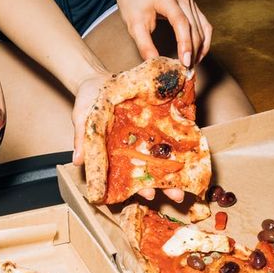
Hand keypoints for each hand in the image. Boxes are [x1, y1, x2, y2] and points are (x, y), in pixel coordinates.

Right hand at [72, 72, 183, 202]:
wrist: (101, 77)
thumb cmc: (90, 100)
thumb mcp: (82, 116)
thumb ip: (82, 138)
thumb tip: (77, 161)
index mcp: (118, 154)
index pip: (130, 177)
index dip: (139, 189)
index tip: (149, 196)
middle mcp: (137, 147)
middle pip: (153, 170)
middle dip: (166, 184)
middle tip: (176, 196)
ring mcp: (152, 132)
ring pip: (167, 155)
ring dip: (179, 169)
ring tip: (188, 181)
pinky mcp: (164, 115)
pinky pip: (177, 128)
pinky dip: (187, 138)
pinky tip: (195, 149)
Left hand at [114, 0, 211, 69]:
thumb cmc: (133, 1)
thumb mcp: (133, 24)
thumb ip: (144, 45)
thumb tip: (154, 64)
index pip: (181, 23)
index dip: (185, 44)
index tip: (185, 62)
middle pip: (195, 28)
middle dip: (193, 52)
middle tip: (186, 71)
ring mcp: (190, 1)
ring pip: (202, 29)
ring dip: (200, 49)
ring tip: (191, 66)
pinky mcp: (193, 6)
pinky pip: (204, 26)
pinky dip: (203, 42)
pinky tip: (197, 55)